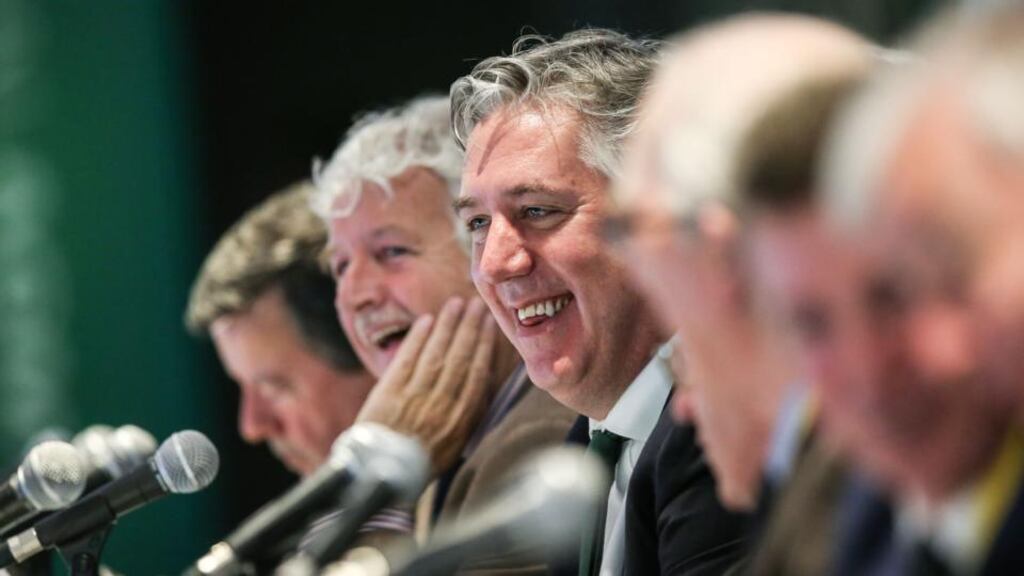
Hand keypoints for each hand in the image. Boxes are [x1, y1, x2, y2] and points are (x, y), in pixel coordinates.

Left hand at [356, 297, 499, 477]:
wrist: (380, 477)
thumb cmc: (420, 463)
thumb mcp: (456, 445)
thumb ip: (469, 415)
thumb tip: (484, 383)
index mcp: (461, 419)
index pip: (478, 374)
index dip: (485, 346)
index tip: (492, 325)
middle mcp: (442, 404)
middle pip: (460, 358)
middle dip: (470, 328)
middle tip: (479, 304)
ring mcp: (415, 396)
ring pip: (437, 353)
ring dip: (448, 326)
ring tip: (456, 304)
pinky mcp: (390, 392)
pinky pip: (408, 358)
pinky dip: (418, 338)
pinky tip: (427, 321)